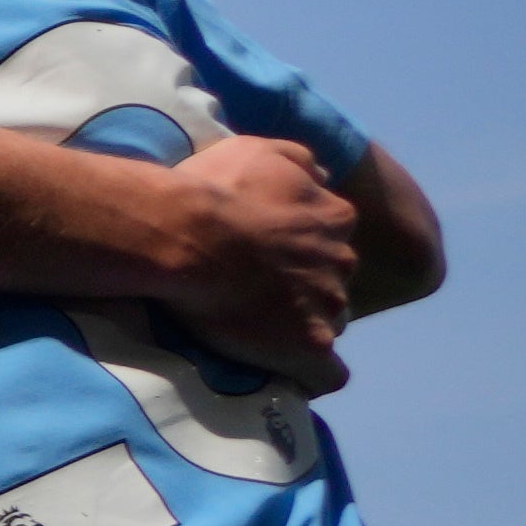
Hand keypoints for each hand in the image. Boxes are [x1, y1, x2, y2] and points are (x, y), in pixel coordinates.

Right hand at [149, 132, 365, 394]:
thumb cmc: (214, 190)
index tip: (266, 259)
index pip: (334, 241)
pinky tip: (287, 374)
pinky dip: (311, 376)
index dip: (300, 252)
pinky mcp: (308, 346)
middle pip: (334, 284)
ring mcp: (328, 306)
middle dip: (305, 290)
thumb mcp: (259, 150)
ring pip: (331, 323)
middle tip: (256, 295)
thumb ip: (300, 162)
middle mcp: (342, 262)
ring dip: (302, 328)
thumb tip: (320, 175)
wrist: (184, 236)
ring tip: (256, 333)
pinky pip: (327, 375)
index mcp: (334, 219)